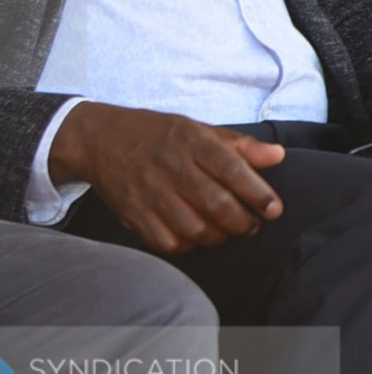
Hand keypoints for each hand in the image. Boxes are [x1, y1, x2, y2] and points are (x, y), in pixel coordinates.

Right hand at [51, 102, 283, 255]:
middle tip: (249, 225)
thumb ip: (238, 144)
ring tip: (223, 231)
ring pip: (195, 229)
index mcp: (189, 140)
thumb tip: (278, 156)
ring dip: (217, 237)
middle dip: (242, 223)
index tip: (273, 209)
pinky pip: (166, 242)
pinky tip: (192, 236)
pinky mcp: (131, 211)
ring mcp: (148, 190)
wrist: (96, 137)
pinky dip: (186, 245)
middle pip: (217, 205)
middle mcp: (169, 165)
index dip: (258, 194)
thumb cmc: (154, 134)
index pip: (232, 170)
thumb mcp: (195, 128)